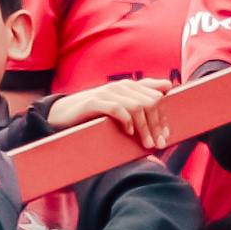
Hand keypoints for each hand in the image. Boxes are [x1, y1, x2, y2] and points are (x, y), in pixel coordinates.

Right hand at [44, 78, 174, 153]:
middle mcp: (120, 86)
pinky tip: (128, 132)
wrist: (61, 113)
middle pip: (150, 102)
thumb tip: (169, 85)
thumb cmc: (94, 112)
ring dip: (145, 127)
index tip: (166, 135)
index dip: (164, 116)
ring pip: (137, 107)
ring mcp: (106, 93)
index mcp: (129, 86)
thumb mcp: (119, 103)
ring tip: (146, 143)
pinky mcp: (93, 102)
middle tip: (158, 144)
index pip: (156, 96)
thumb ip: (142, 94)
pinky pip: (117, 109)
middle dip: (157, 124)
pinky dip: (126, 121)